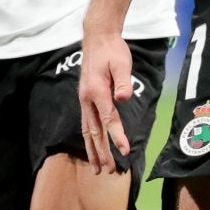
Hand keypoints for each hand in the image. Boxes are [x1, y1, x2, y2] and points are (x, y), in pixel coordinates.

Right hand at [78, 30, 134, 172]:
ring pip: (88, 131)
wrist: (97, 38)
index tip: (125, 151)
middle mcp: (87, 99)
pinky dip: (89, 139)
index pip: (109, 119)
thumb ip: (123, 80)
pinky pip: (86, 124)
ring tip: (98, 168)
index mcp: (97, 91)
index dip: (117, 136)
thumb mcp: (121, 62)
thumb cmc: (112, 50)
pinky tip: (93, 148)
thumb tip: (124, 98)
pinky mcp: (86, 99)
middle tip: (109, 171)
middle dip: (102, 152)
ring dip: (93, 150)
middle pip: (95, 131)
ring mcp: (84, 100)